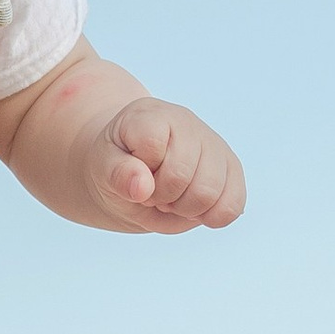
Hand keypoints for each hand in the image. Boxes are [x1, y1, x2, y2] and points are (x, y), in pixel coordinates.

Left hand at [89, 97, 245, 235]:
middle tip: (150, 190)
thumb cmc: (118, 164)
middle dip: (159, 196)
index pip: (152, 147)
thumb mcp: (102, 167)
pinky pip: (233, 206)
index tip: (132, 172)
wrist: (136, 168)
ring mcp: (214, 145)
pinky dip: (209, 217)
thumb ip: (117, 173)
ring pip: (209, 194)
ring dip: (183, 208)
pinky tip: (192, 207)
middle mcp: (188, 123)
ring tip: (170, 196)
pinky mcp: (232, 168)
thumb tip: (142, 187)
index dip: (138, 175)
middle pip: (181, 176)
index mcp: (151, 115)